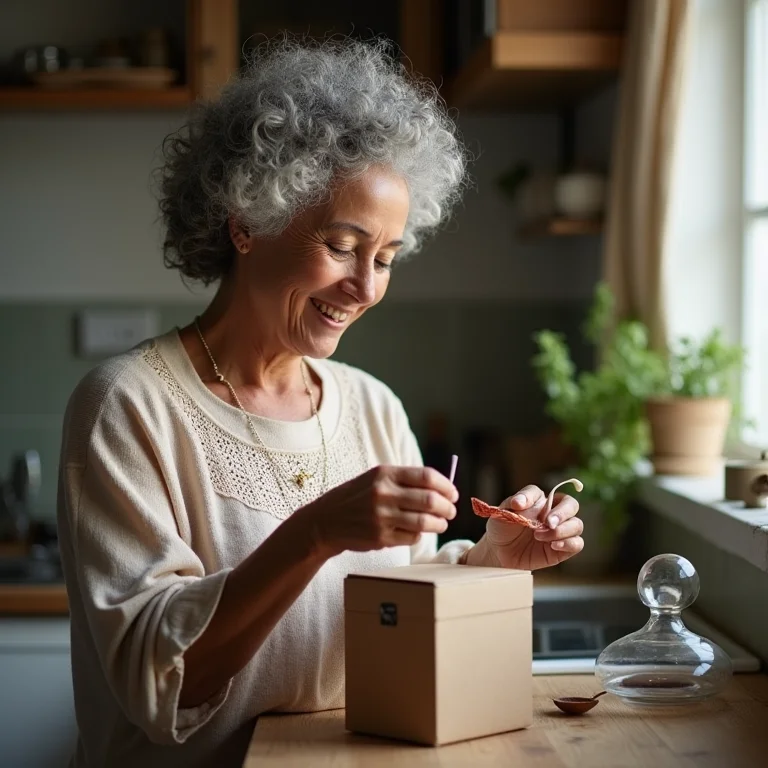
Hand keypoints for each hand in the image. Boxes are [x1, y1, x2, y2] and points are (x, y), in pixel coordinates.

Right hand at [295, 465, 457, 558]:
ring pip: (425, 522)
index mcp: (384, 473)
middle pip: (430, 500)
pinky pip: (411, 537)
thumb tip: (441, 488)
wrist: (325, 521)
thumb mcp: (375, 478)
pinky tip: (417, 532)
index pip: (427, 476)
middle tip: (451, 511)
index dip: (446, 486)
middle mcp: (383, 493)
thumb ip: (405, 480)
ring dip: (439, 524)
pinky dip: (419, 535)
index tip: (453, 494)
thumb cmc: (356, 497)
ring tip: (441, 524)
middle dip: (447, 508)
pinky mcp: (380, 538)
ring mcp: (381, 517)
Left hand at [470, 485, 582, 570]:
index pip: (548, 490)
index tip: (519, 506)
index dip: (537, 498)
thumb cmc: (503, 528)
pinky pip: (577, 544)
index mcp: (541, 500)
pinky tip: (554, 545)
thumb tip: (519, 502)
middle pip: (571, 505)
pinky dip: (569, 544)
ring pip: (577, 525)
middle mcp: (554, 513)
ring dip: (561, 530)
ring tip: (539, 536)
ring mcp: (560, 530)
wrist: (500, 552)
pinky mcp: (563, 549)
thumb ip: (514, 504)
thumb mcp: (503, 512)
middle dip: (562, 513)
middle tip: (548, 522)